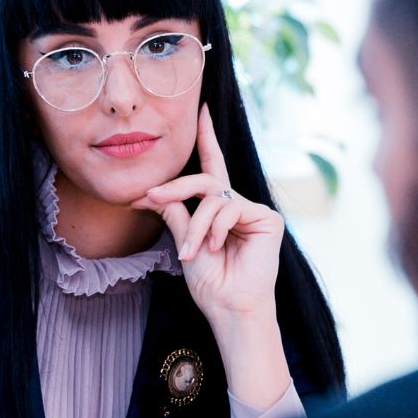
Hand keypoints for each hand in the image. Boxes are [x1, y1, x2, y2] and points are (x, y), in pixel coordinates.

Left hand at [133, 105, 284, 323]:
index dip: (206, 139)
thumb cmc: (209, 282)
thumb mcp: (183, 243)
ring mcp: (253, 211)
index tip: (200, 110)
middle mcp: (235, 206)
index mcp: (216, 210)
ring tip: (191, 253)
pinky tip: (215, 248)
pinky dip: (215, 228)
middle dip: (174, 187)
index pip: (210, 168)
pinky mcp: (267, 219)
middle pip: (204, 180)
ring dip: (196, 225)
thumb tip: (156, 193)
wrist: (229, 307)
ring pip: (213, 198)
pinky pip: (230, 209)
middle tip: (150, 197)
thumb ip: (176, 214)